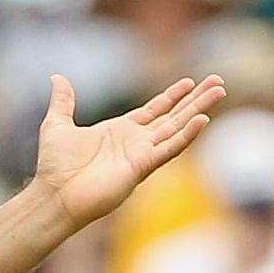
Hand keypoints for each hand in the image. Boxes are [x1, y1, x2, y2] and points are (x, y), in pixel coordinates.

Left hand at [33, 74, 225, 231]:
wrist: (54, 194)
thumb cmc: (54, 167)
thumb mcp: (56, 125)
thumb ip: (63, 101)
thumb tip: (56, 78)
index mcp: (120, 131)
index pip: (154, 110)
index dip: (172, 96)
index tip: (190, 81)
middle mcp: (135, 142)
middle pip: (173, 116)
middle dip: (195, 99)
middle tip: (218, 82)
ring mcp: (141, 154)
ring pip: (177, 128)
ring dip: (199, 110)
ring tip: (219, 92)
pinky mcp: (142, 167)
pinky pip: (169, 149)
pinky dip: (186, 135)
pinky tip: (202, 119)